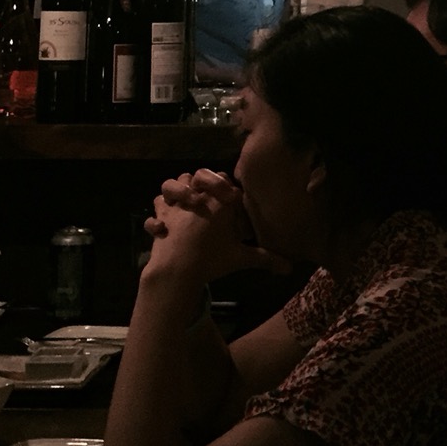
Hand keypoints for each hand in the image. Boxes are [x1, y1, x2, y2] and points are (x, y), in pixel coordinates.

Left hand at [144, 170, 289, 280]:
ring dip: (178, 191)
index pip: (224, 178)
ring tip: (185, 205)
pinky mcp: (160, 216)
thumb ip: (265, 259)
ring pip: (173, 183)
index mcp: (218, 201)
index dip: (226, 186)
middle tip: (206, 199)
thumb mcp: (241, 258)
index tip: (230, 199)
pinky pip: (156, 206)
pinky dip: (158, 213)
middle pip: (198, 175)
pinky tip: (164, 225)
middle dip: (202, 183)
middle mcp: (197, 196)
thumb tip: (290, 269)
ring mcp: (176, 205)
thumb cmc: (211, 259)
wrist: (177, 270)